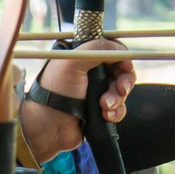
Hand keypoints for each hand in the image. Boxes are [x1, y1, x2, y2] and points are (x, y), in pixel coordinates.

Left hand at [18, 38, 135, 157]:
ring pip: (122, 92)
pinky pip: (118, 109)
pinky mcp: (100, 111)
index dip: (123, 59)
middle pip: (122, 73)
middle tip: (120, 89)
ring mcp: (96, 93)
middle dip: (124, 82)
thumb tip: (121, 50)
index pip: (112, 52)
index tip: (125, 67)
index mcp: (84, 58)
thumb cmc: (55, 90)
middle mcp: (92, 74)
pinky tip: (106, 115)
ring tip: (104, 105)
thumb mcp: (72, 61)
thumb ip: (97, 48)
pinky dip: (116, 112)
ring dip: (117, 99)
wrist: (48, 125)